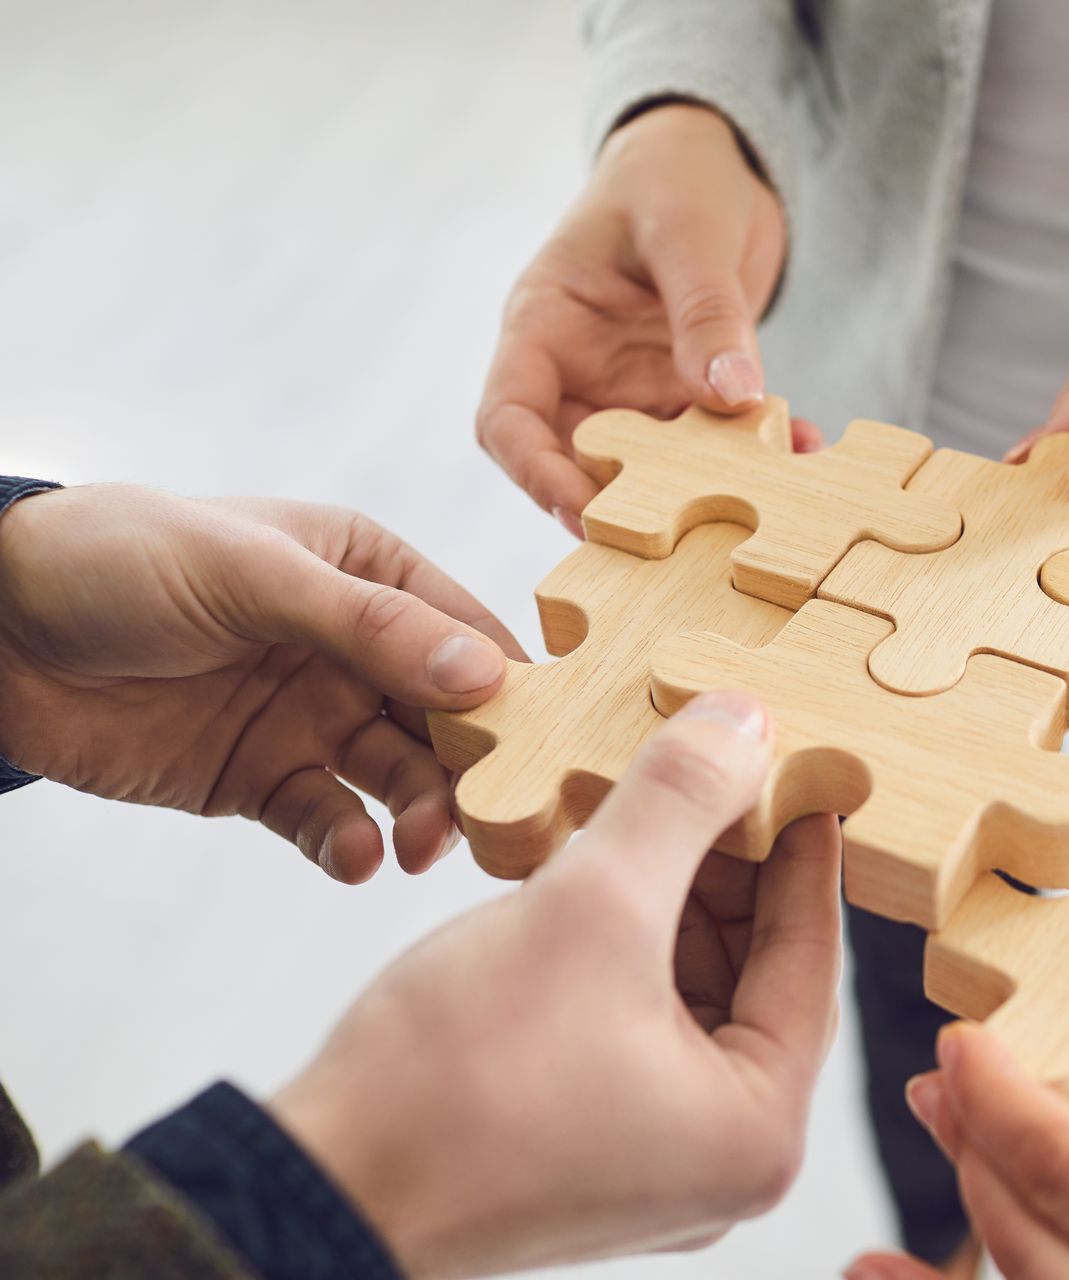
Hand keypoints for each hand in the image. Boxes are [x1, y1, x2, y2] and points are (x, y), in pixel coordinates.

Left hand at [0, 485, 518, 880]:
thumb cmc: (120, 560)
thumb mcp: (252, 574)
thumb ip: (371, 628)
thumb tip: (488, 675)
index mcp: (370, 574)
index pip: (470, 634)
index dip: (517, 690)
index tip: (559, 745)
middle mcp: (356, 649)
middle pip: (448, 718)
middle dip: (479, 767)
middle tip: (498, 818)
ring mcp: (311, 717)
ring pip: (399, 777)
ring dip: (422, 812)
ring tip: (421, 845)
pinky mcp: (262, 780)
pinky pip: (329, 819)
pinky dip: (350, 842)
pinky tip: (356, 855)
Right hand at [271, 693, 842, 1276]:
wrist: (315, 1188)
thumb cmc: (456, 1081)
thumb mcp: (590, 908)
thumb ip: (677, 806)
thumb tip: (744, 725)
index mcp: (760, 1128)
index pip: (812, 953)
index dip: (804, 844)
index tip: (801, 764)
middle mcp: (722, 1157)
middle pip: (756, 971)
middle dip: (729, 865)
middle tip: (717, 767)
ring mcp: (652, 1154)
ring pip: (690, 988)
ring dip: (670, 895)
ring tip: (651, 800)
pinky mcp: (586, 1139)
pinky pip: (635, 1016)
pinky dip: (623, 942)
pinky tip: (594, 867)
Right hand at [478, 102, 816, 535]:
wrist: (715, 158)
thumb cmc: (672, 174)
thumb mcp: (687, 232)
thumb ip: (705, 313)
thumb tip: (731, 397)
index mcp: (543, 325)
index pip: (508, 418)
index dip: (535, 472)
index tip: (584, 510)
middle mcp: (580, 371)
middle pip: (576, 462)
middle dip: (623, 504)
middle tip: (680, 542)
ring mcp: (635, 389)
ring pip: (653, 466)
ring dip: (704, 488)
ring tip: (763, 502)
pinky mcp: (690, 394)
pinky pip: (717, 443)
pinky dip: (759, 455)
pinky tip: (806, 449)